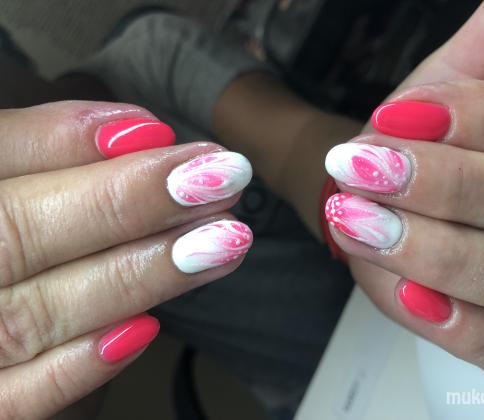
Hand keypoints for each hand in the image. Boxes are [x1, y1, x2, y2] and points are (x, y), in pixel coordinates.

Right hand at [0, 100, 252, 417]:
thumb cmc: (5, 231)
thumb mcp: (5, 180)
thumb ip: (41, 151)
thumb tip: (136, 134)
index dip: (68, 142)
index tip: (157, 131)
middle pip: (19, 234)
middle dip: (127, 202)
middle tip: (221, 178)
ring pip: (33, 315)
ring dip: (136, 275)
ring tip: (223, 241)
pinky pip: (15, 402)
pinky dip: (77, 370)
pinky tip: (144, 332)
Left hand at [325, 0, 483, 375]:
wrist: (386, 197)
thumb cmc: (422, 140)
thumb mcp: (450, 82)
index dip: (482, 119)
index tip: (398, 118)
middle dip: (450, 187)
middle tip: (366, 169)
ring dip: (439, 251)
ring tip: (361, 220)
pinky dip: (459, 327)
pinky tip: (410, 296)